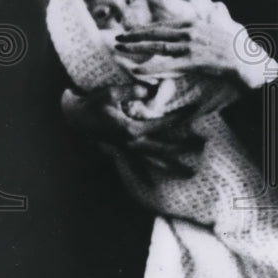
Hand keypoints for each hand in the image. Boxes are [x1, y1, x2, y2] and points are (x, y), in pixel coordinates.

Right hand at [61, 86, 202, 177]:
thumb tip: (149, 91)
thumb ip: (131, 92)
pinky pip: (136, 166)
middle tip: (204, 145)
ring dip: (173, 166)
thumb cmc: (92, 103)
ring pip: (154, 161)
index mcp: (131, 130)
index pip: (162, 124)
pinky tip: (153, 186)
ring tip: (190, 173)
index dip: (180, 117)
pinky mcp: (121, 152)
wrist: (73, 118)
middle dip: (184, 146)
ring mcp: (127, 150)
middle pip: (164, 147)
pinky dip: (144, 176)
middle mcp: (132, 144)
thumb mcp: (110, 93)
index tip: (195, 110)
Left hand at [115, 0, 273, 85]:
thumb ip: (222, 15)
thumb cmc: (242, 46)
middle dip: (135, 36)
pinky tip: (137, 70)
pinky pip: (168, 65)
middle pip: (157, 32)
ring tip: (120, 51)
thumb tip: (219, 4)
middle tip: (118, 39)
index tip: (132, 31)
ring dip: (137, 48)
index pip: (165, 24)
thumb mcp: (231, 26)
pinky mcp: (195, 60)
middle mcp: (191, 31)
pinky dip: (152, 68)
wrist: (251, 61)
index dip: (147, 27)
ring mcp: (192, 46)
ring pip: (158, 46)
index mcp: (197, 23)